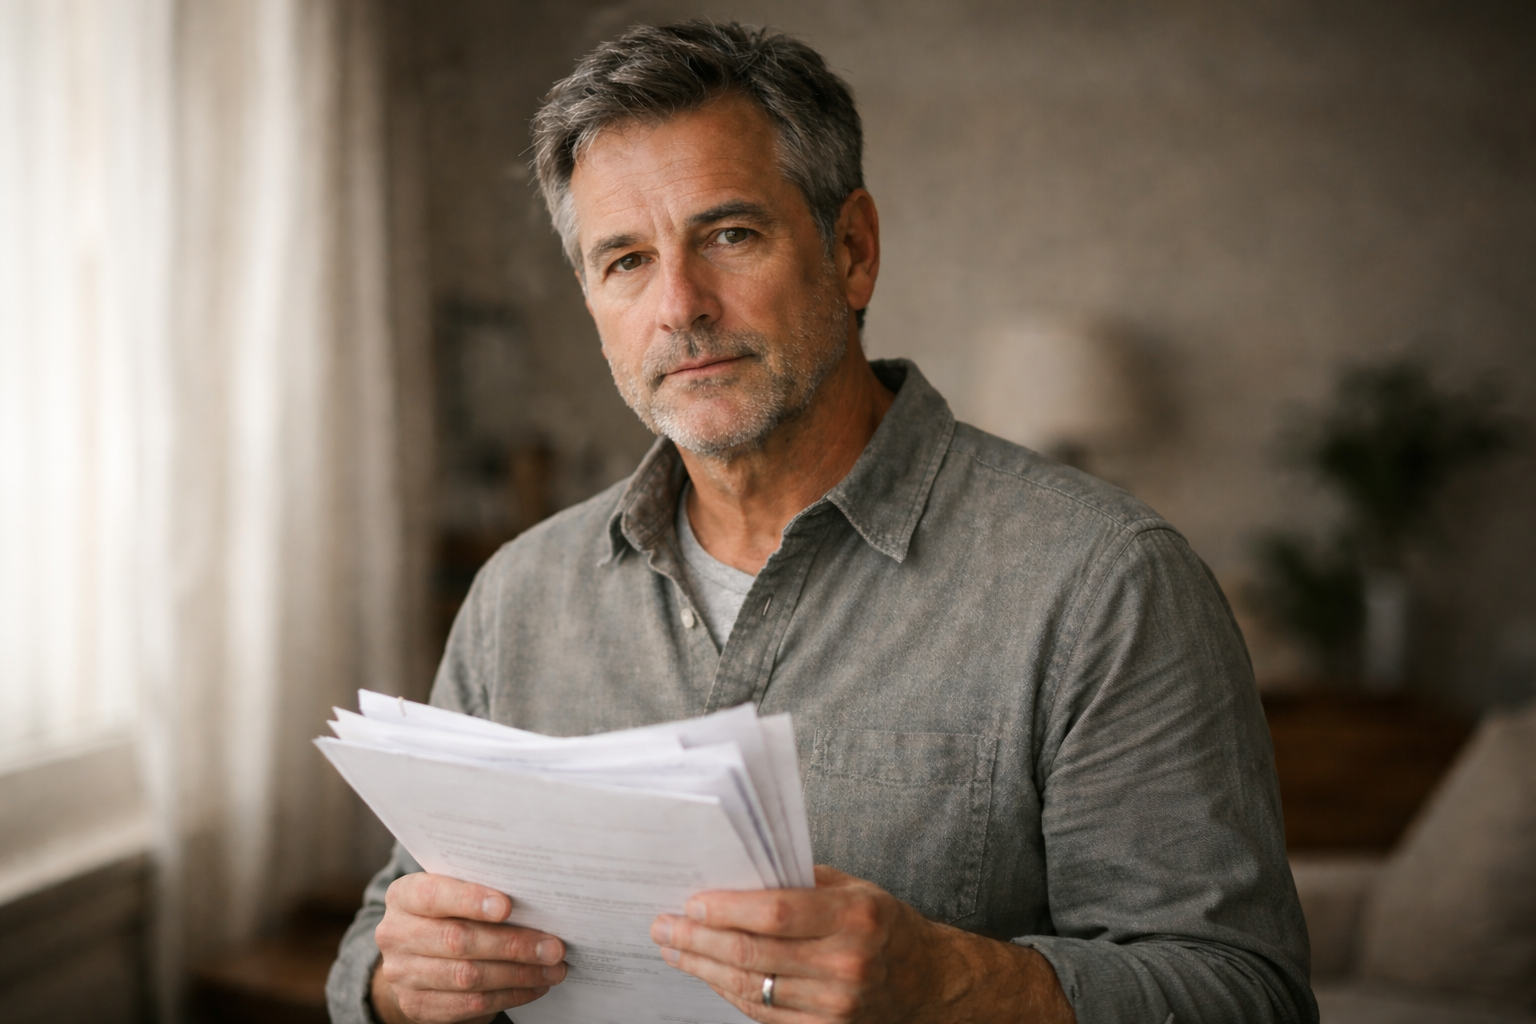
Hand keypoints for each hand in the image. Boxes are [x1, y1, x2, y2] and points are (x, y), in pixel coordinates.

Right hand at [371, 872, 566, 1023]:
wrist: (416, 956)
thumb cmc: (449, 912)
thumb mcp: (454, 891)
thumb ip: (482, 890)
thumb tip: (538, 898)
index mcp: (404, 896)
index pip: (433, 895)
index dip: (470, 900)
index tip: (507, 906)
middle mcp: (395, 934)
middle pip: (458, 940)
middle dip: (513, 944)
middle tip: (554, 947)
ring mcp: (402, 974)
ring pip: (468, 976)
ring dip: (518, 974)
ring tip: (553, 969)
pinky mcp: (416, 1005)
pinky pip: (469, 1004)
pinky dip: (509, 996)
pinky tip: (534, 986)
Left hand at [649, 865, 1073, 1023]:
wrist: (928, 980)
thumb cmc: (883, 923)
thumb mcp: (852, 887)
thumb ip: (798, 882)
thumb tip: (734, 873)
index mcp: (854, 917)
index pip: (775, 912)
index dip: (726, 908)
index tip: (690, 901)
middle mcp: (845, 964)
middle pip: (752, 955)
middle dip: (697, 939)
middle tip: (663, 925)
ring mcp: (835, 1004)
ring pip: (749, 989)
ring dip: (701, 968)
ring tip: (674, 948)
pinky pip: (761, 1014)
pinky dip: (727, 992)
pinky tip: (706, 973)